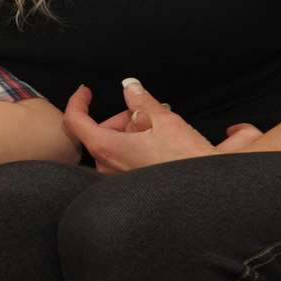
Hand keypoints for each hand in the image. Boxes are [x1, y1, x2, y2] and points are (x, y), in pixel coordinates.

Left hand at [62, 78, 263, 173]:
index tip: (86, 91)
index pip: (75, 121)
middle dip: (124, 118)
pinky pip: (123, 159)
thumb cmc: (185, 160)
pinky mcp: (127, 186)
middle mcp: (105, 166)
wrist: (204, 195)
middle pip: (101, 131)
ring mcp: (115, 178)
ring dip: (133, 132)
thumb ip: (142, 100)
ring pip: (114, 145)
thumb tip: (129, 85)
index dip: (78, 102)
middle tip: (151, 114)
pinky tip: (160, 146)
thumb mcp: (164, 121)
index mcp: (106, 148)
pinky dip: (136, 147)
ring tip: (162, 132)